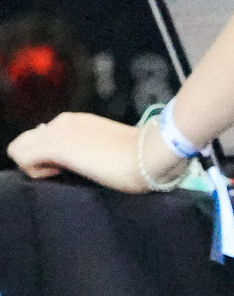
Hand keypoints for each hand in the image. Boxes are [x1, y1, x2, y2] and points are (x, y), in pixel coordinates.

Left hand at [7, 112, 161, 192]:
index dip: (52, 156)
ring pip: (19, 148)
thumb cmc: (140, 156)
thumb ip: (91, 149)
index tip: (74, 166)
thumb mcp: (109, 149)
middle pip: (27, 141)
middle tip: (63, 172)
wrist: (151, 153)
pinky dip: (35, 171)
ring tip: (61, 173)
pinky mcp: (55, 146)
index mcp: (76, 121)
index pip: (44, 136)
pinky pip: (22, 157)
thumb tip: (81, 160)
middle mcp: (62, 121)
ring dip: (34, 165)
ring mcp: (57, 132)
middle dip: (38, 159)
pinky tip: (60, 174)